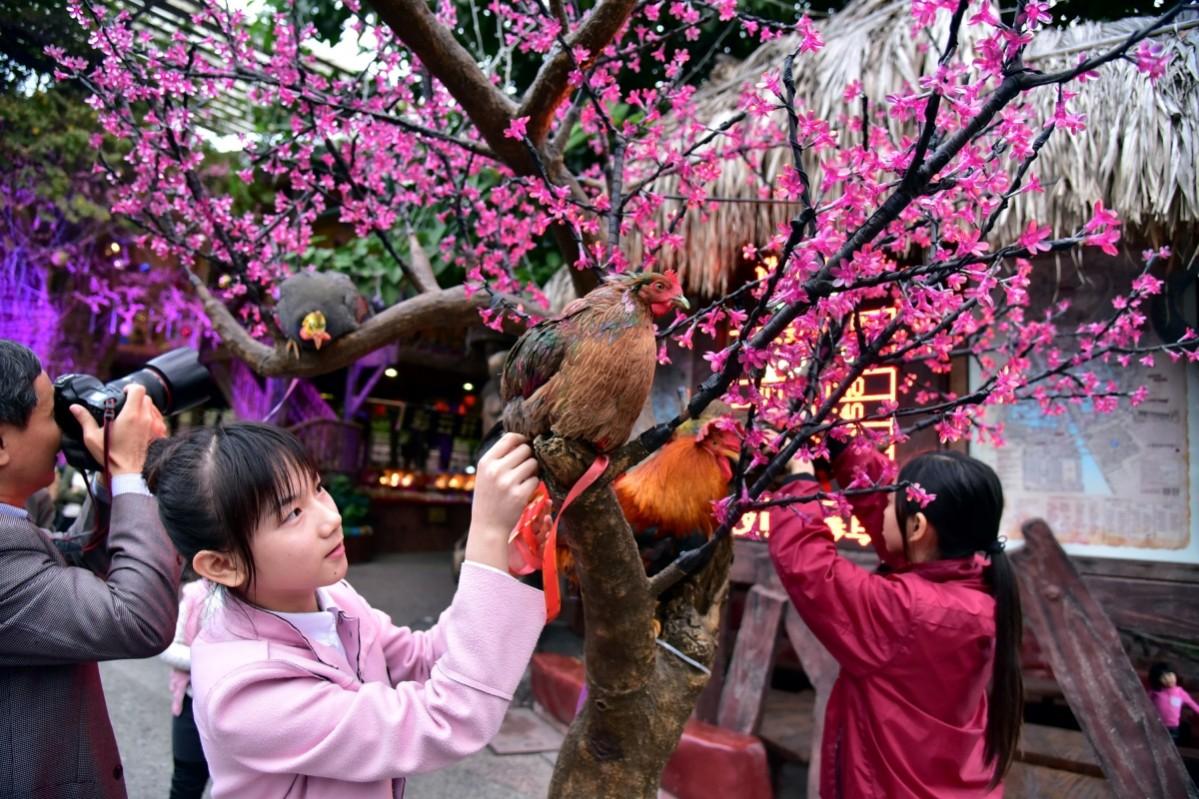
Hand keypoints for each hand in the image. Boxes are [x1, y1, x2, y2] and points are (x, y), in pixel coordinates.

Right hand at [70, 384, 167, 475]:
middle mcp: (145, 418)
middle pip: (146, 397)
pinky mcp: (160, 434)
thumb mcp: (92, 437)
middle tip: (125, 404)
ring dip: (143, 406)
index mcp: (130, 415)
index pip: (138, 389)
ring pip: (153, 407)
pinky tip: (140, 424)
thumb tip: (74, 407)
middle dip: (135, 397)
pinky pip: (158, 418)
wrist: (129, 473)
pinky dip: (150, 417)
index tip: (123, 393)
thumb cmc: (110, 456)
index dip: (130, 388)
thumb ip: (84, 419)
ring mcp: (154, 426)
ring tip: (131, 414)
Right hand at [466, 433, 539, 571]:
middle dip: (528, 456)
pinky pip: (536, 480)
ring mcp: (508, 482)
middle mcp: (496, 470)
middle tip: (524, 467)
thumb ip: (499, 457)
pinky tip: (524, 490)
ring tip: (524, 479)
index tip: (525, 444)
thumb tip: (522, 439)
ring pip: (533, 463)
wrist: (488, 526)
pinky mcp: (520, 495)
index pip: (509, 438)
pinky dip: (534, 484)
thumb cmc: (488, 497)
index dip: (521, 439)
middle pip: (525, 449)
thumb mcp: (485, 474)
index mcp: (486, 462)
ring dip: (533, 470)